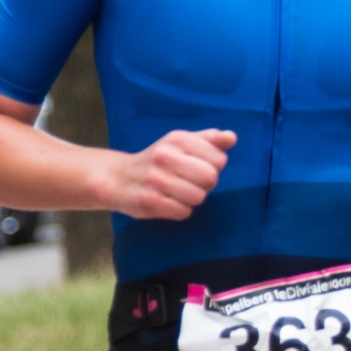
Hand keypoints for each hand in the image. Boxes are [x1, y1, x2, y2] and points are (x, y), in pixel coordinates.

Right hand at [109, 128, 233, 220]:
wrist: (118, 178)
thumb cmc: (158, 160)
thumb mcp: (181, 143)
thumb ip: (208, 140)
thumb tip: (231, 137)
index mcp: (177, 139)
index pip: (219, 159)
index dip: (213, 167)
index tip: (198, 167)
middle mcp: (166, 156)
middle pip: (211, 178)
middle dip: (205, 185)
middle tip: (189, 182)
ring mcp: (156, 179)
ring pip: (199, 197)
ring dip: (192, 199)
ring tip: (177, 192)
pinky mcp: (149, 201)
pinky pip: (184, 212)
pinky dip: (180, 210)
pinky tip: (168, 202)